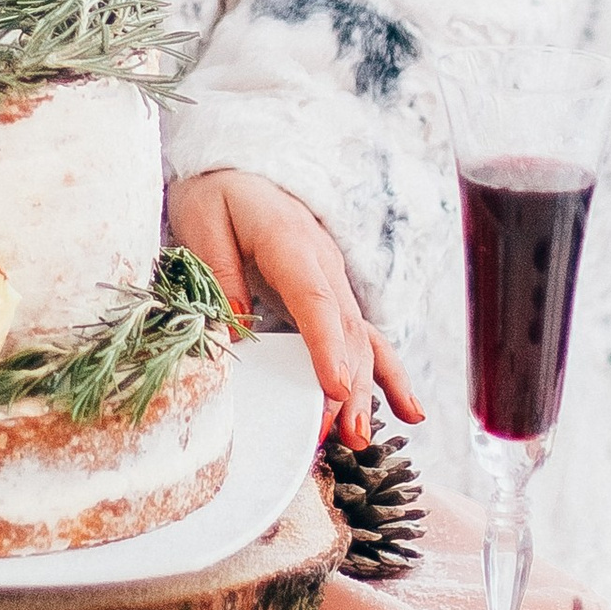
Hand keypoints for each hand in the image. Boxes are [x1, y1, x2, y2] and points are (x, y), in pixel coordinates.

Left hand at [166, 170, 422, 452]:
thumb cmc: (218, 195)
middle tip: (337, 433)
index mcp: (291, 242)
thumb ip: (218, 271)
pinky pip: (365, 337)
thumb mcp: (202, 219)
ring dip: (365, 391)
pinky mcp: (333, 297)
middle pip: (345, 330)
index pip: (315, 299)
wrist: (240, 170)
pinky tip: (408, 413)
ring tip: (360, 439)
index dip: (326, 345)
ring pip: (360, 340)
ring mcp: (335, 281)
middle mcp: (324, 265)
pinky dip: (387, 375)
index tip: (335, 386)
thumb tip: (235, 331)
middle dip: (347, 386)